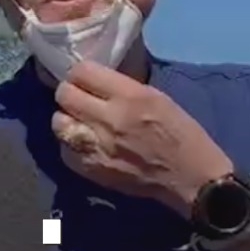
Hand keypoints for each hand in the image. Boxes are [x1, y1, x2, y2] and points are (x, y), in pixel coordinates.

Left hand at [52, 61, 233, 217]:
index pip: (82, 71)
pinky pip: (64, 150)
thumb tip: (95, 80)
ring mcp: (97, 147)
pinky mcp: (93, 170)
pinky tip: (85, 144)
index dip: (80, 73)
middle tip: (78, 98)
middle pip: (64, 95)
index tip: (85, 79)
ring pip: (58, 122)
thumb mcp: (157, 97)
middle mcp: (109, 119)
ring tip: (79, 121)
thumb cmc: (181, 133)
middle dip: (69, 92)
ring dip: (67, 118)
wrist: (191, 178)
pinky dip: (70, 145)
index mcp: (130, 96)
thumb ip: (123, 87)